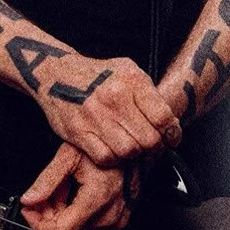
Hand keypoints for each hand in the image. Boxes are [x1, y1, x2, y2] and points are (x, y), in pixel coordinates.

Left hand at [18, 142, 141, 229]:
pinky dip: (76, 213)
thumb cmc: (100, 144)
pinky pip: (91, 225)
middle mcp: (112, 211)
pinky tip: (72, 194)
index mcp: (99, 196)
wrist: (124, 142)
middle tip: (41, 194)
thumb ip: (46, 180)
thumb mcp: (67, 156)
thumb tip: (28, 200)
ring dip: (63, 213)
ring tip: (60, 188)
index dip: (39, 224)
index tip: (29, 210)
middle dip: (49, 215)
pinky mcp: (120, 217)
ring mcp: (118, 217)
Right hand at [35, 55, 181, 166]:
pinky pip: (106, 158)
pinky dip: (112, 158)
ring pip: (129, 151)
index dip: (172, 133)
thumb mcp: (127, 72)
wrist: (56, 74)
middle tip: (148, 143)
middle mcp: (114, 97)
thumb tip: (171, 125)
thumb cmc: (98, 76)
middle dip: (152, 145)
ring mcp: (94, 115)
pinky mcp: (78, 131)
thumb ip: (149, 96)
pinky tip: (111, 147)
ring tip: (129, 144)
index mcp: (131, 80)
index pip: (163, 117)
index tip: (171, 138)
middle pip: (148, 139)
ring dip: (131, 152)